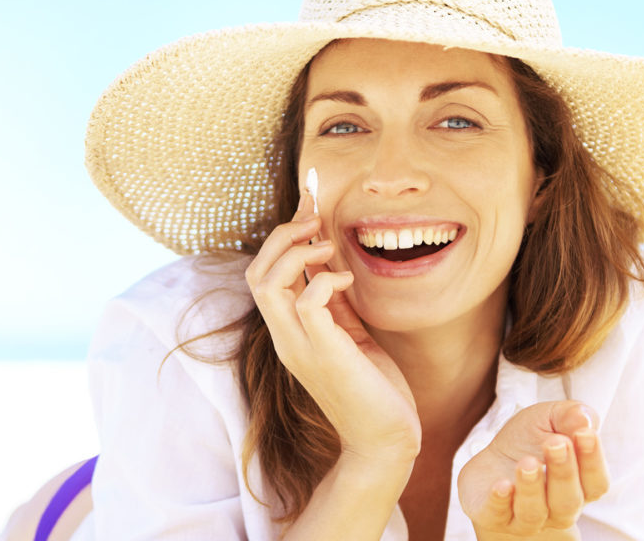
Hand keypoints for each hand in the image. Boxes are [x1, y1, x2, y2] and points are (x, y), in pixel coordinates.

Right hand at [244, 190, 420, 462]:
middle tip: (316, 220)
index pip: (264, 274)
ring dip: (295, 252)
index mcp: (290, 332)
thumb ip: (335, 304)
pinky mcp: (324, 353)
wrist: (387, 440)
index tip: (309, 203)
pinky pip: (307, 303)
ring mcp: (301, 346)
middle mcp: (287, 338)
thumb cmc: (373, 389)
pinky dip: (325, 280)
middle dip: (283, 236)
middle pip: (256, 273)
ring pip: (267, 283)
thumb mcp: (351, 335)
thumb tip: (331, 266)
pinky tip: (348, 279)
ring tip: (327, 244)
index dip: (283, 235)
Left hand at [457, 401, 608, 538]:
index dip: (593, 461)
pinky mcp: (495, 518)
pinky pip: (500, 516)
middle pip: (568, 502)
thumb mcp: (549, 418)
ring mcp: (526, 519)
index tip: (585, 433)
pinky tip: (502, 485)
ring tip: (527, 462)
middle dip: (564, 472)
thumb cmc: (527, 442)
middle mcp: (557, 510)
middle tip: (555, 444)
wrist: (489, 464)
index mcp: (579, 486)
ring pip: (535, 513)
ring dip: (532, 487)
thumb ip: (570, 416)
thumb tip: (585, 419)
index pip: (596, 483)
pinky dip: (501, 501)